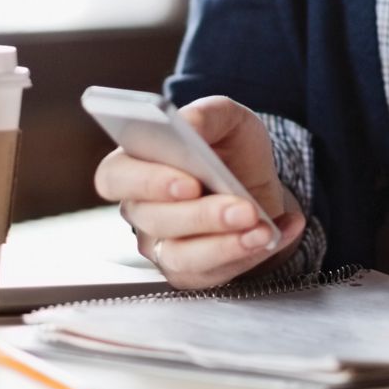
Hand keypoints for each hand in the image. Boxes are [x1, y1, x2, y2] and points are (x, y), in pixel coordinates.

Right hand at [92, 95, 306, 289]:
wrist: (256, 183)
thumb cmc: (228, 148)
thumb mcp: (226, 118)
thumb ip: (206, 114)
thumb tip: (188, 125)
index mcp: (133, 164)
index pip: (114, 177)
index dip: (146, 182)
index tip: (188, 182)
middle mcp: (140, 209)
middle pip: (154, 220)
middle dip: (202, 216)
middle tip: (241, 208)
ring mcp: (161, 245)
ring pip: (181, 256)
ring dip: (226, 245)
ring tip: (262, 229)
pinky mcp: (189, 272)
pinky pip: (213, 273)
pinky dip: (250, 255)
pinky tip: (274, 233)